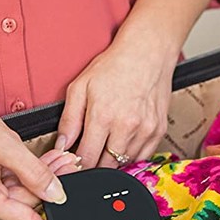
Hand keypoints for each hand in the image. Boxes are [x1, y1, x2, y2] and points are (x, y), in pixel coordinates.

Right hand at [0, 91, 79, 219]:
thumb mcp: (5, 144)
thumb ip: (34, 171)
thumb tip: (56, 193)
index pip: (21, 218)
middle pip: (21, 200)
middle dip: (46, 183)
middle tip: (69, 165)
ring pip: (15, 191)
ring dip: (36, 176)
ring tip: (57, 159)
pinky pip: (3, 185)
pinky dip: (20, 174)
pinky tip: (37, 162)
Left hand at [56, 33, 175, 167]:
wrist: (148, 52)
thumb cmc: (114, 66)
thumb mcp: (80, 86)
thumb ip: (69, 119)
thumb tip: (61, 145)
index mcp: (103, 116)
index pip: (87, 159)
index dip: (78, 165)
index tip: (75, 162)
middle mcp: (126, 126)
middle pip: (106, 166)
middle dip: (94, 164)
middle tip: (88, 154)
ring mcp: (145, 130)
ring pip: (125, 164)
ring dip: (112, 160)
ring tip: (105, 145)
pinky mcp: (158, 131)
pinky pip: (142, 157)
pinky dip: (130, 156)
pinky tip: (122, 143)